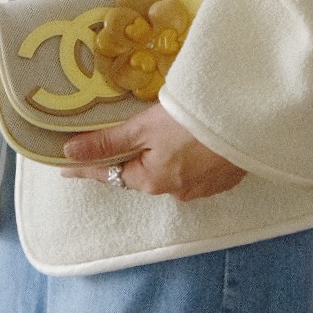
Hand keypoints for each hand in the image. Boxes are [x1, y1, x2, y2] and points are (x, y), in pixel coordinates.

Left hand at [60, 104, 246, 200]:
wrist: (248, 122)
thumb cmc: (192, 122)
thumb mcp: (144, 127)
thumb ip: (107, 142)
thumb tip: (68, 154)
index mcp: (151, 180)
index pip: (109, 174)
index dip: (86, 168)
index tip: (64, 167)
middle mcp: (174, 190)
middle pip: (140, 173)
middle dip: (128, 159)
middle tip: (114, 141)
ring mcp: (202, 187)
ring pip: (169, 172)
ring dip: (160, 157)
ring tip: (158, 136)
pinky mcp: (223, 177)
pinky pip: (194, 170)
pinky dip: (186, 157)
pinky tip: (191, 141)